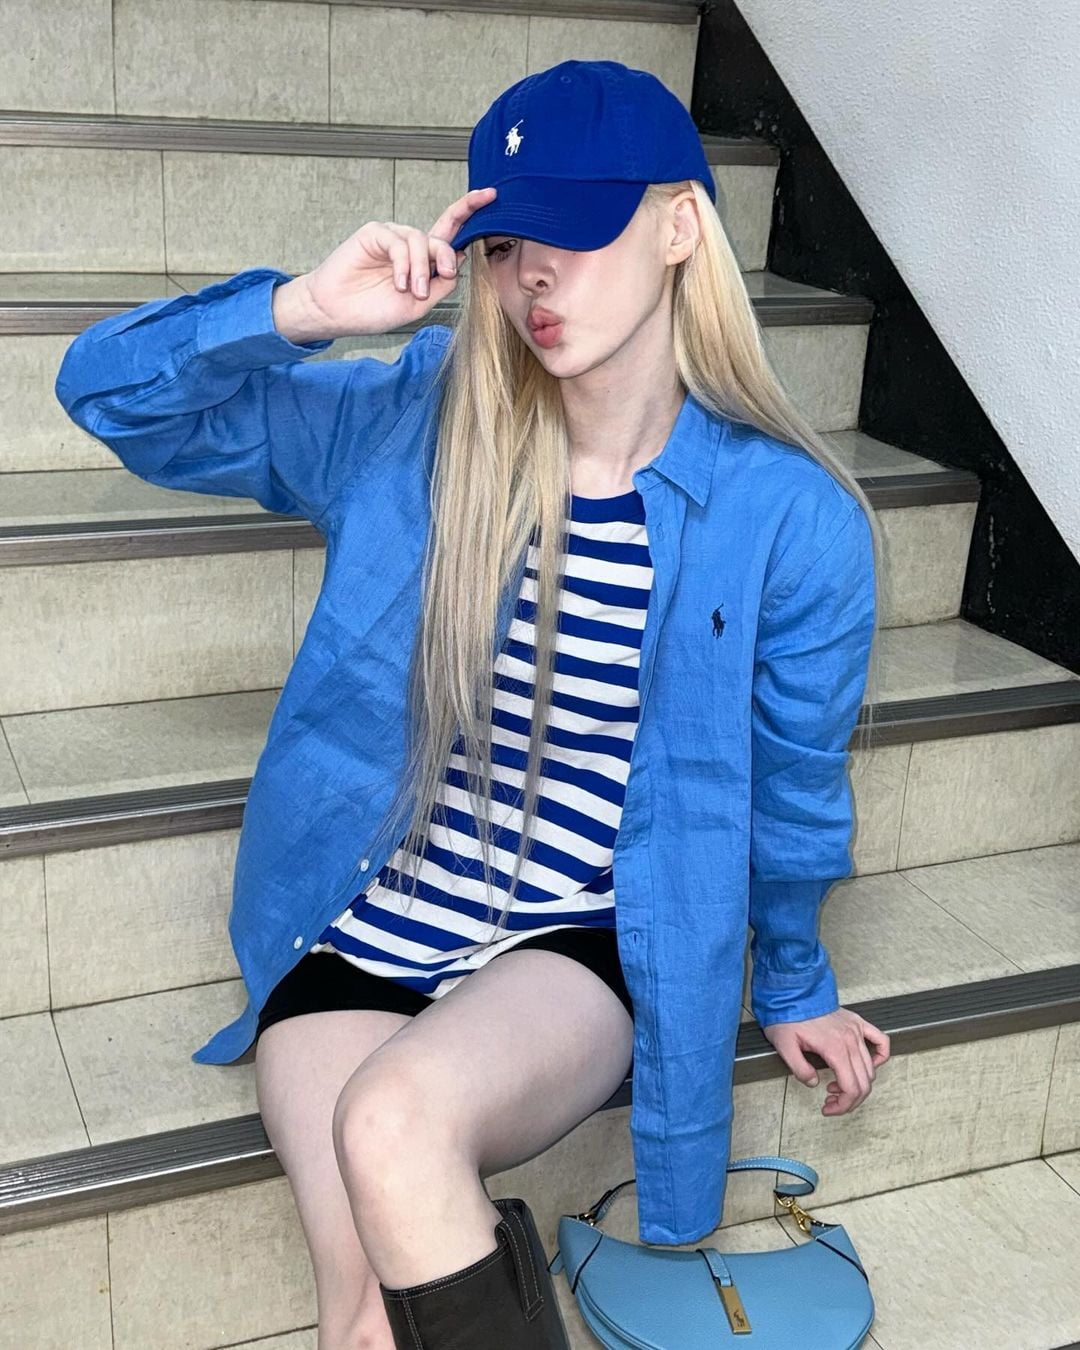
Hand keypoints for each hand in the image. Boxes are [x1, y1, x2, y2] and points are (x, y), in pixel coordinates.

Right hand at [271, 186, 498, 342]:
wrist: (338, 314)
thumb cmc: (374, 311)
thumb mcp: (419, 304)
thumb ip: (441, 283)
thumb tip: (462, 259)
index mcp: (424, 262)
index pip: (450, 233)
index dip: (468, 211)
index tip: (491, 196)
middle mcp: (410, 246)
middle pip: (441, 237)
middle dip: (447, 256)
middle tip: (443, 274)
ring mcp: (393, 238)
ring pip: (422, 241)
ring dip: (421, 268)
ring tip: (412, 290)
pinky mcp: (375, 233)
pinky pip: (399, 243)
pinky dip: (404, 264)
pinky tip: (399, 282)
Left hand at [762, 1007, 889, 1114]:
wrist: (793, 992)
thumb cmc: (787, 1016)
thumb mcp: (784, 1046)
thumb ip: (799, 1069)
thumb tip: (814, 1083)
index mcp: (834, 1049)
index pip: (851, 1088)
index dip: (843, 1106)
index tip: (828, 1109)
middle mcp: (850, 1041)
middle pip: (864, 1083)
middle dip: (850, 1100)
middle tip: (832, 1103)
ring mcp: (856, 1031)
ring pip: (870, 1069)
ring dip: (858, 1085)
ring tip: (837, 1087)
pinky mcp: (858, 1023)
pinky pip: (881, 1041)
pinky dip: (880, 1057)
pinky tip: (869, 1066)